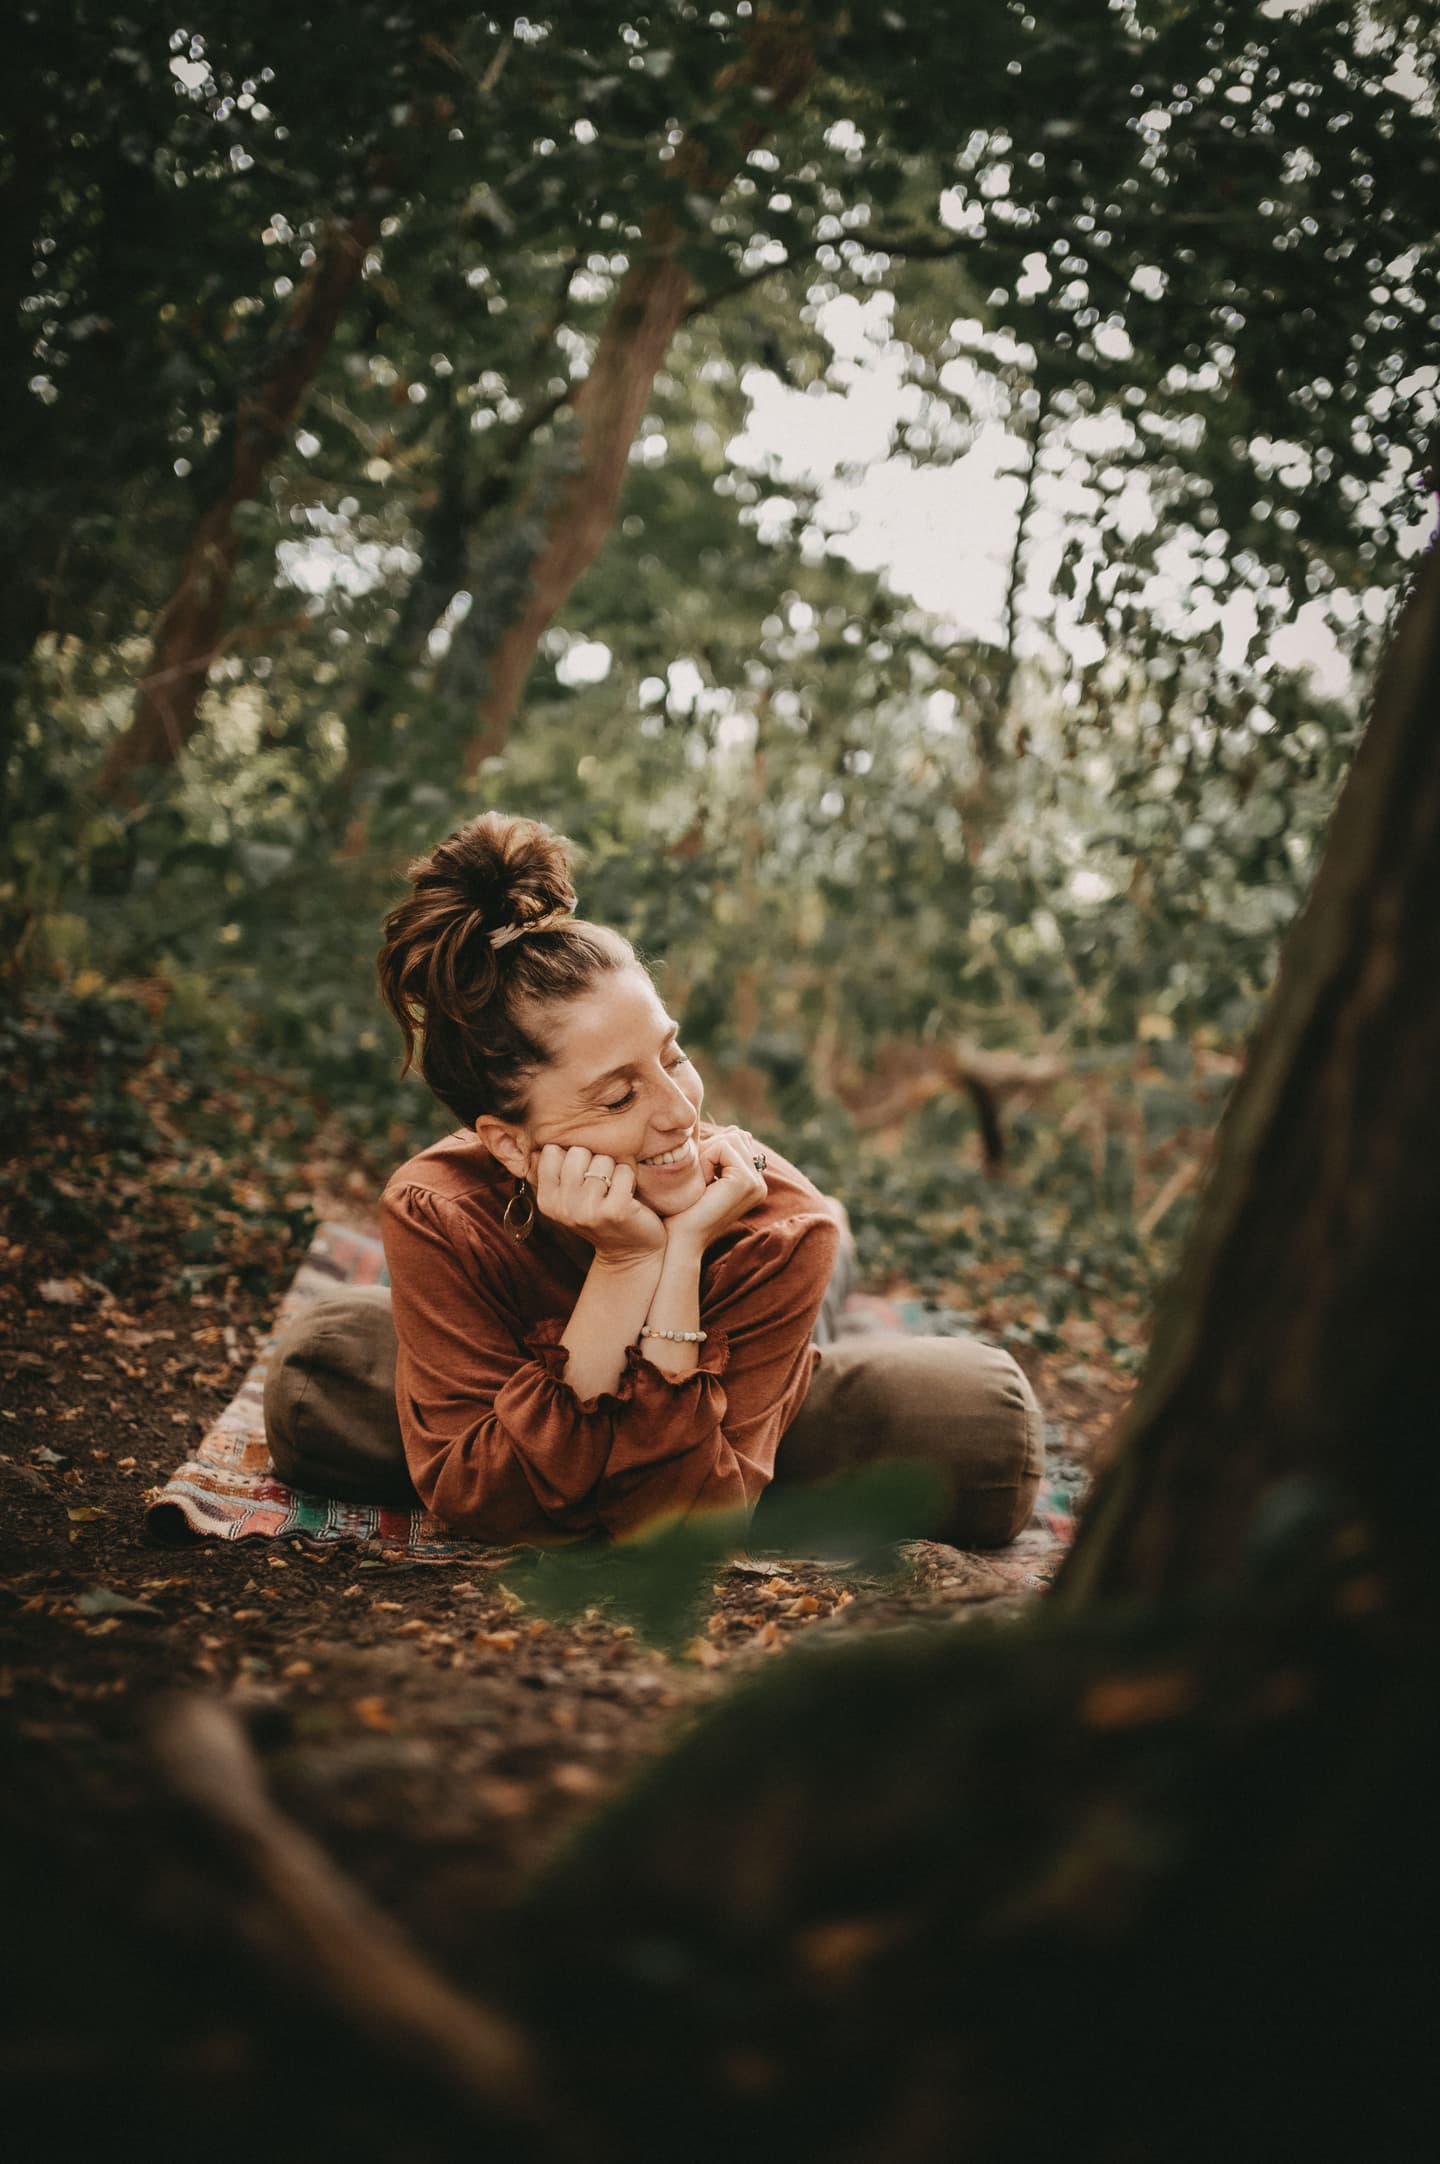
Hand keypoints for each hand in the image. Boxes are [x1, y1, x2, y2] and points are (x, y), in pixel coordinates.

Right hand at [529, 1143, 665, 1265]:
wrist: (629, 1252)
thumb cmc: (598, 1216)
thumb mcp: (567, 1198)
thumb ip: (548, 1175)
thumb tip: (534, 1151)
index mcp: (546, 1201)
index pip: (551, 1151)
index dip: (571, 1158)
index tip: (580, 1177)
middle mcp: (563, 1207)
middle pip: (577, 1152)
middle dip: (593, 1161)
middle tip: (600, 1186)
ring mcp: (589, 1210)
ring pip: (602, 1160)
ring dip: (613, 1171)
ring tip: (613, 1192)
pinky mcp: (616, 1210)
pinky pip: (623, 1171)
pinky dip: (629, 1179)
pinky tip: (627, 1197)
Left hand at [661, 1127, 767, 1251]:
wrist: (679, 1240)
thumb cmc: (683, 1210)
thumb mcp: (703, 1174)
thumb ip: (719, 1152)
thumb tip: (737, 1129)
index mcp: (752, 1182)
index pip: (736, 1140)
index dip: (710, 1151)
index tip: (701, 1181)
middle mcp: (759, 1183)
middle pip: (736, 1136)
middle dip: (709, 1151)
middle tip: (699, 1182)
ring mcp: (756, 1183)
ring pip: (731, 1138)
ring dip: (706, 1156)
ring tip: (701, 1184)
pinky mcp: (745, 1182)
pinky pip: (724, 1147)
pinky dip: (705, 1161)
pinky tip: (702, 1185)